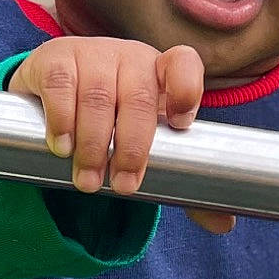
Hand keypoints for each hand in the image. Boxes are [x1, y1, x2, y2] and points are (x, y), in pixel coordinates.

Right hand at [9, 37, 234, 234]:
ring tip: (88, 181)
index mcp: (161, 73)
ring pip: (98, 97)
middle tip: (122, 187)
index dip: (187, 91)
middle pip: (138, 98)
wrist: (55, 88)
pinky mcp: (55, 58)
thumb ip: (181, 178)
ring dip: (93, 146)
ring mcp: (92, 54)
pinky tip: (62, 147)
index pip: (183, 64)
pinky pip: (61, 87)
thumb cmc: (114, 118)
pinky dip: (63, 121)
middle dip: (132, 149)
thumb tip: (223, 224)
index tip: (181, 125)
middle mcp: (130, 58)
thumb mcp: (145, 141)